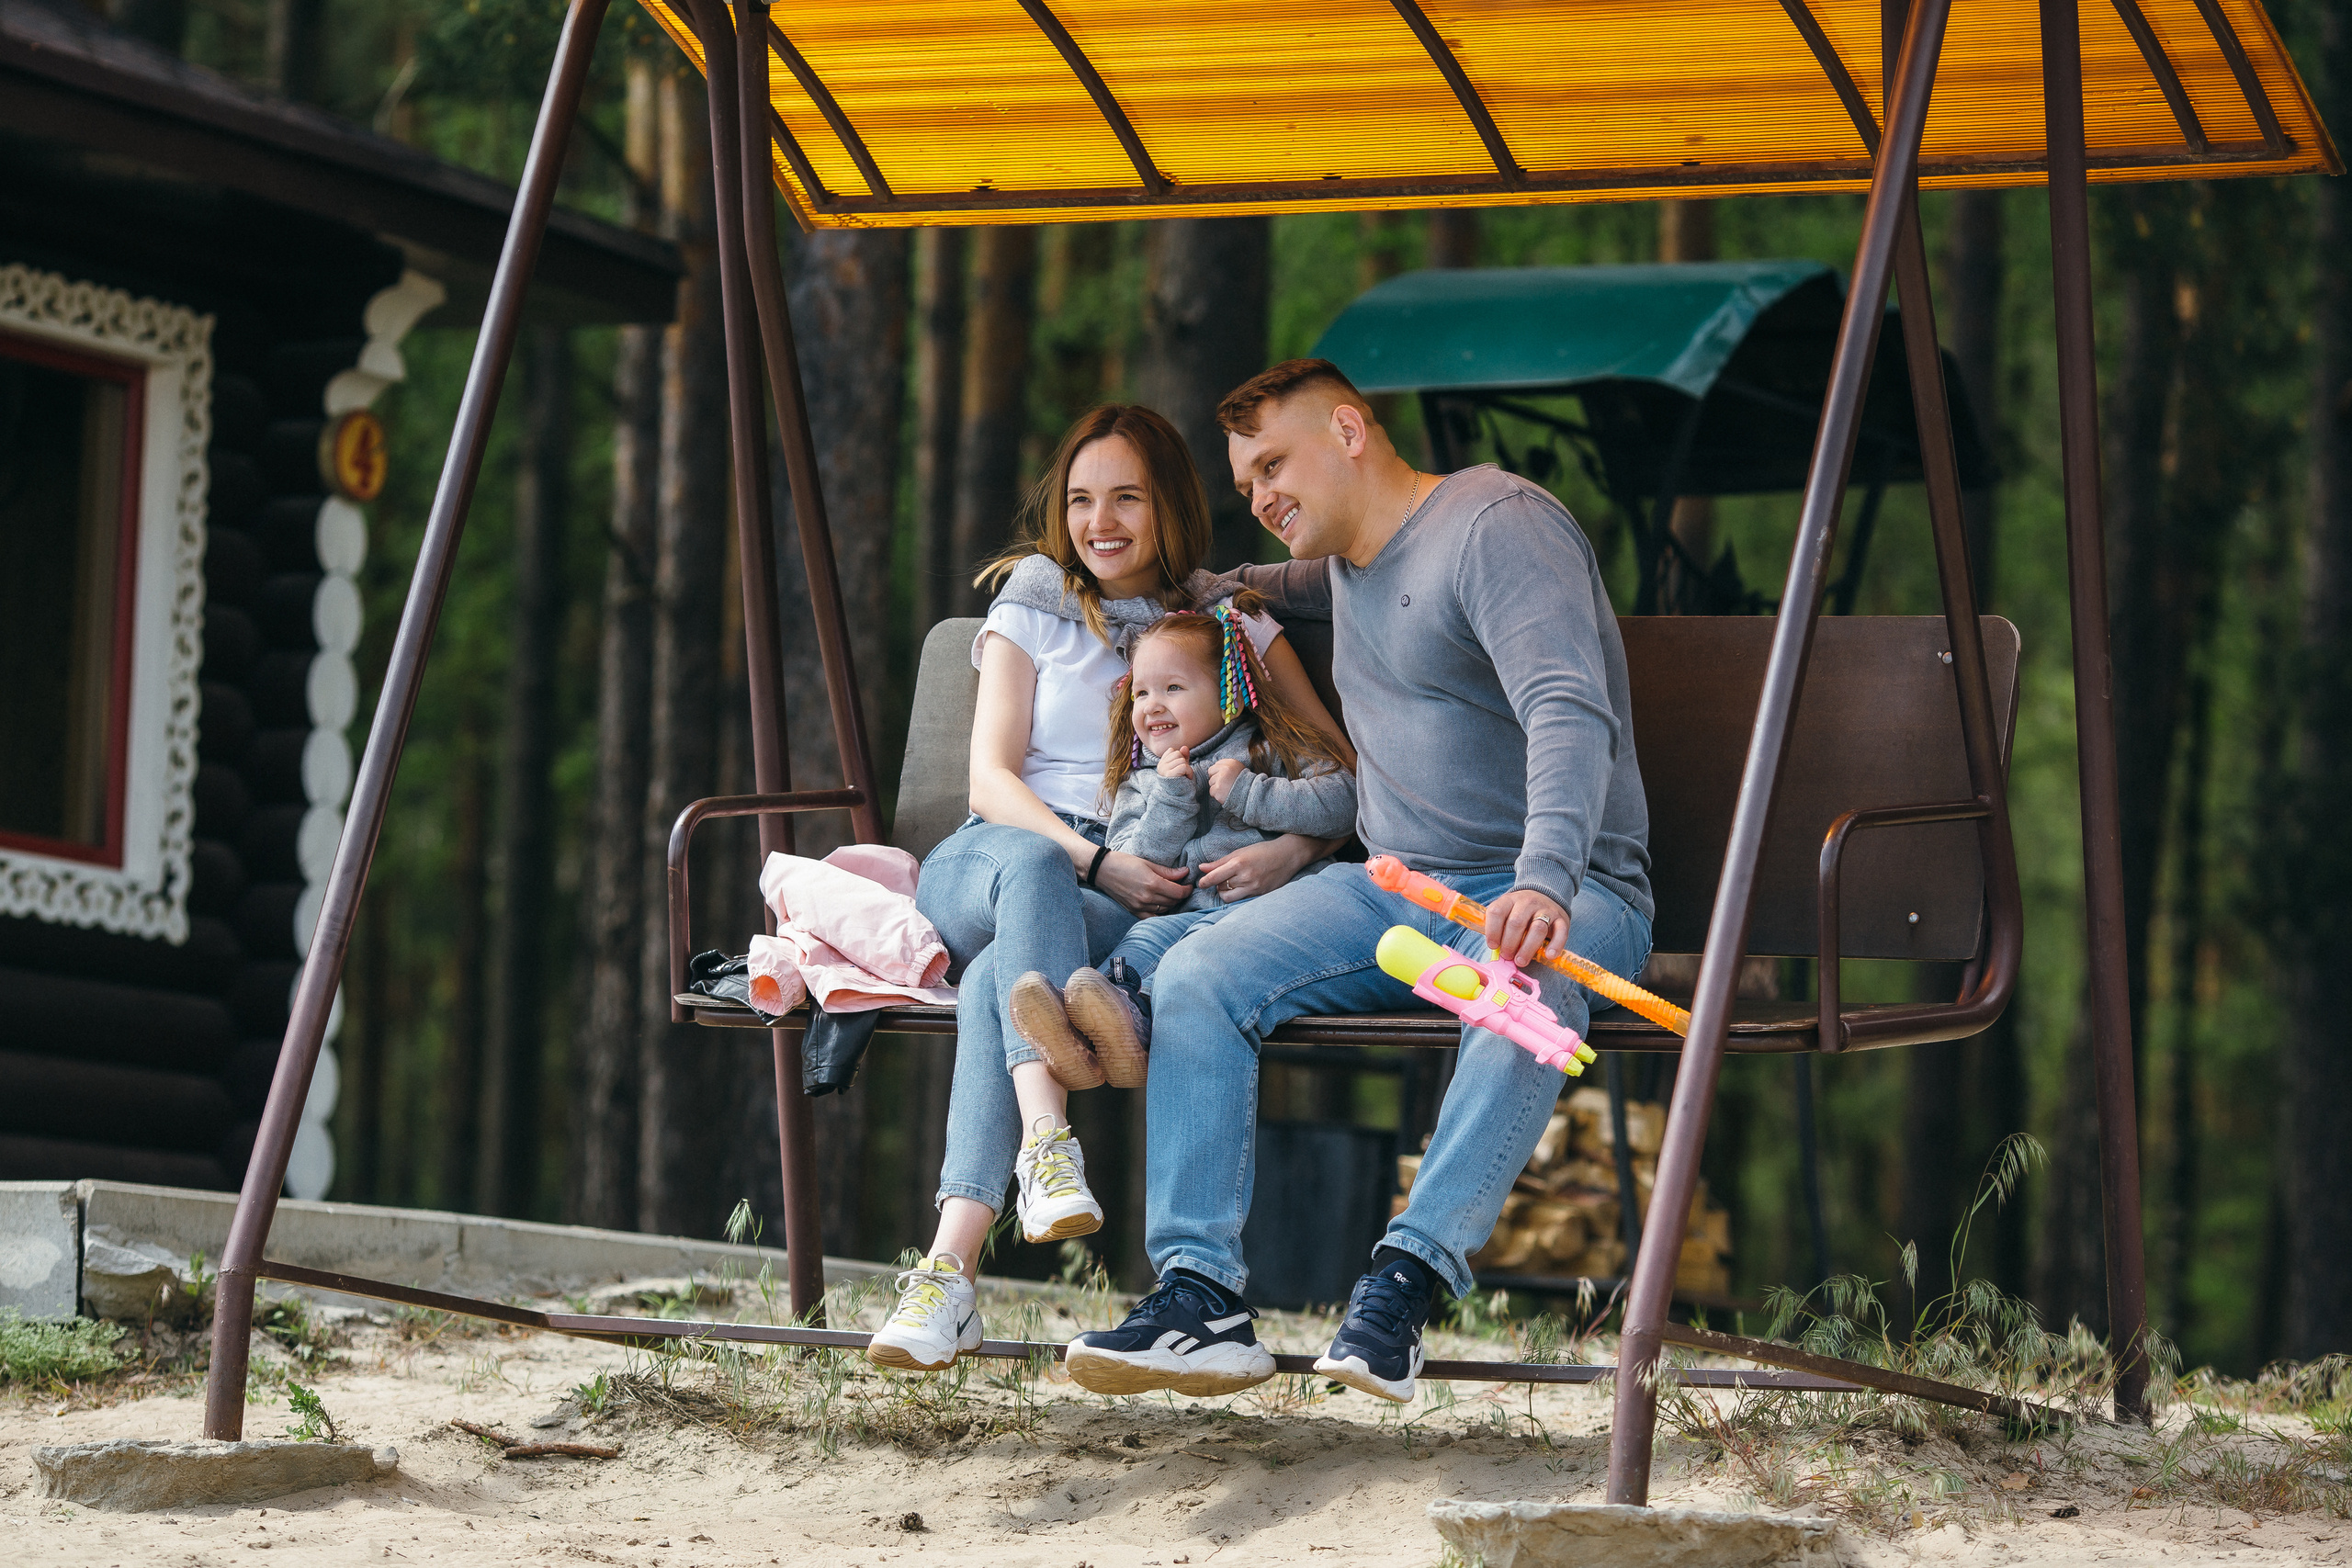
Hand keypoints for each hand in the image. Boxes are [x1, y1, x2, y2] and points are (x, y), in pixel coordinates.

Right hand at [1093, 851, 1192, 915]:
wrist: (1102, 870)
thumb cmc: (1124, 862)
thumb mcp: (1148, 863)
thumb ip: (1168, 871)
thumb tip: (1185, 872)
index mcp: (1152, 883)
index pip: (1178, 892)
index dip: (1187, 890)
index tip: (1189, 885)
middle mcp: (1147, 897)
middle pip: (1173, 902)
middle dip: (1180, 895)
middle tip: (1181, 888)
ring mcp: (1139, 906)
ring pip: (1164, 910)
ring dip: (1171, 903)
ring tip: (1171, 895)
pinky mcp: (1133, 911)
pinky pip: (1152, 917)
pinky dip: (1159, 913)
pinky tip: (1161, 906)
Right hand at [1156, 744, 1193, 780]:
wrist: (1178, 797)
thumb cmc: (1180, 781)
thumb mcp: (1181, 767)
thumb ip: (1183, 756)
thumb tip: (1185, 747)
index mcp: (1161, 763)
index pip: (1172, 750)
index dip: (1179, 757)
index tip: (1179, 768)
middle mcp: (1161, 766)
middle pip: (1177, 754)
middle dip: (1184, 762)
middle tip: (1183, 772)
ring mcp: (1164, 770)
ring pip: (1181, 760)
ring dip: (1188, 768)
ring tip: (1185, 776)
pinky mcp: (1169, 775)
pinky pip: (1183, 766)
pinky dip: (1189, 772)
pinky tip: (1187, 778)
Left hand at [1197, 834, 1319, 901]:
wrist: (1288, 856)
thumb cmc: (1262, 851)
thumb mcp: (1240, 852)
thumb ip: (1220, 862)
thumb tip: (1202, 868)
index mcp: (1239, 863)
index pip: (1214, 877)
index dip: (1204, 882)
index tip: (1201, 883)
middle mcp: (1246, 877)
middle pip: (1221, 888)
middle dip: (1217, 886)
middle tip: (1220, 879)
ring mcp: (1254, 887)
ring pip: (1229, 897)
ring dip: (1225, 893)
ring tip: (1229, 885)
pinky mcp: (1261, 894)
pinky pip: (1241, 899)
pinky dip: (1237, 895)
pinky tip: (1241, 887)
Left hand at [1206, 758, 1245, 803]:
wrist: (1249, 794)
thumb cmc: (1243, 782)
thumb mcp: (1238, 768)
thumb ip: (1227, 766)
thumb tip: (1215, 767)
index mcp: (1230, 763)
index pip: (1215, 766)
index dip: (1218, 773)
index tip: (1225, 777)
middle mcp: (1225, 769)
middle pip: (1211, 774)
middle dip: (1216, 779)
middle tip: (1225, 784)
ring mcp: (1221, 780)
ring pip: (1211, 783)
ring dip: (1216, 787)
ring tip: (1226, 789)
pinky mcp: (1217, 789)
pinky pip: (1211, 791)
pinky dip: (1217, 794)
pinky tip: (1224, 794)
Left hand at [1483, 888, 1568, 967]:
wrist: (1545, 895)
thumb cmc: (1520, 911)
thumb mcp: (1506, 911)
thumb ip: (1499, 926)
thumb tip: (1495, 950)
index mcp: (1510, 900)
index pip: (1497, 912)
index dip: (1493, 931)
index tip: (1493, 946)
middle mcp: (1528, 902)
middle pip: (1516, 923)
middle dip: (1509, 943)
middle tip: (1507, 956)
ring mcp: (1546, 910)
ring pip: (1537, 929)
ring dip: (1527, 948)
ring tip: (1521, 961)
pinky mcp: (1561, 919)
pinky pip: (1561, 932)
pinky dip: (1555, 945)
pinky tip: (1549, 955)